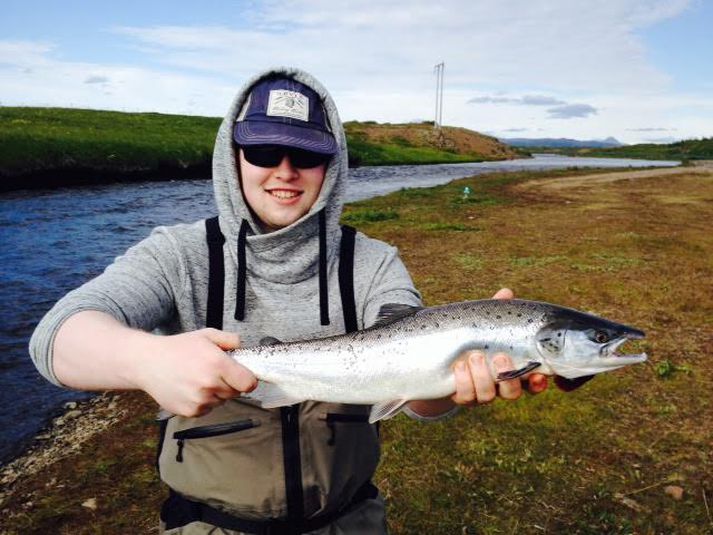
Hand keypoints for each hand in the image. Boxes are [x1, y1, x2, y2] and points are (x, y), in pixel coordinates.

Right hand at [135, 328, 256, 416]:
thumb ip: (230, 339)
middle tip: (214, 373)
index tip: (242, 376)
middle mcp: (210, 384)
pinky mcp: (190, 411)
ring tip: (198, 379)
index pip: (249, 383)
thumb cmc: (178, 348)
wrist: (147, 363)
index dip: (248, 380)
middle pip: (236, 392)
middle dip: (230, 384)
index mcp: (218, 364)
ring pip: (221, 401)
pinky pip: (207, 409)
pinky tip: (190, 389)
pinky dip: (203, 402)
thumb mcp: (206, 335)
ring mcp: (200, 400)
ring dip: (216, 393)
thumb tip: (243, 346)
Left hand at [451, 288, 547, 404]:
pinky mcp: (461, 396)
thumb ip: (497, 310)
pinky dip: (464, 382)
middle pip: (512, 392)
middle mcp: (498, 385)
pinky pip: (465, 397)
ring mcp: (480, 393)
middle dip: (508, 377)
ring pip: (488, 395)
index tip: (538, 375)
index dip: (538, 383)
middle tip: (500, 356)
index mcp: (511, 369)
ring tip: (474, 356)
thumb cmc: (472, 337)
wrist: (441, 357)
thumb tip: (506, 293)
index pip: (532, 382)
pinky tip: (459, 366)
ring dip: (483, 376)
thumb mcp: (484, 323)